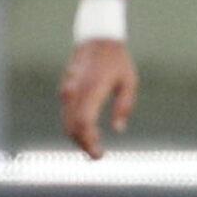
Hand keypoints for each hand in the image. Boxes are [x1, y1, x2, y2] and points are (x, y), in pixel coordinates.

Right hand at [59, 39, 138, 159]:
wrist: (97, 39)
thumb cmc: (118, 61)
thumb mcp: (129, 82)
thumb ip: (124, 106)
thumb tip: (118, 130)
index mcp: (93, 89)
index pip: (84, 122)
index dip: (88, 141)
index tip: (98, 155)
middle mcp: (76, 91)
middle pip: (72, 125)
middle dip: (83, 143)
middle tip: (97, 156)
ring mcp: (69, 90)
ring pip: (66, 121)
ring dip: (77, 137)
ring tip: (93, 149)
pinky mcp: (66, 90)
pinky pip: (66, 113)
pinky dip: (73, 126)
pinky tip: (85, 135)